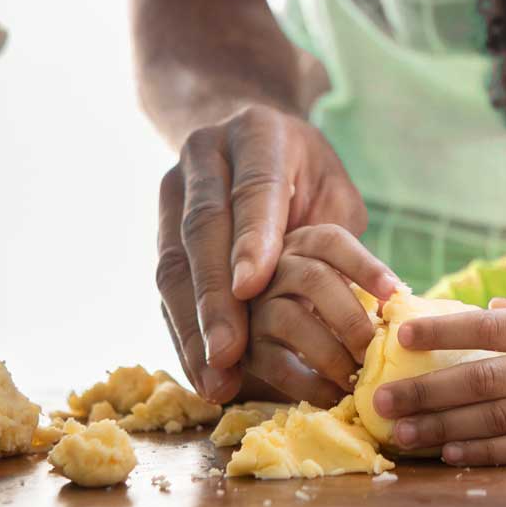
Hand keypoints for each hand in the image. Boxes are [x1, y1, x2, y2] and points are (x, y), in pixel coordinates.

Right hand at [156, 105, 391, 402]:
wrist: (245, 136)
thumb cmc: (303, 170)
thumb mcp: (331, 184)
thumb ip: (331, 231)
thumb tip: (346, 302)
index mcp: (258, 133)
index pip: (255, 186)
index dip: (252, 238)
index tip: (252, 287)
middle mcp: (206, 156)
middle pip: (205, 228)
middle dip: (215, 294)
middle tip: (228, 350)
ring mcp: (175, 190)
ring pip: (174, 259)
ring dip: (192, 323)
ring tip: (215, 373)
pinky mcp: (159, 226)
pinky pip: (165, 284)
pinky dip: (183, 331)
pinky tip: (201, 370)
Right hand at [245, 225, 396, 405]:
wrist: (283, 327)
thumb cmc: (328, 298)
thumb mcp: (343, 277)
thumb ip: (365, 282)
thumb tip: (398, 303)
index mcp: (303, 243)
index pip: (332, 242)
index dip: (365, 266)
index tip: (395, 292)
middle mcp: (274, 267)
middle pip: (313, 279)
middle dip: (349, 318)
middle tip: (374, 348)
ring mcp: (257, 306)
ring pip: (293, 320)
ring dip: (331, 353)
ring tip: (359, 375)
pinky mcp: (249, 348)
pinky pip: (278, 365)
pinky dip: (311, 383)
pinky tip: (336, 394)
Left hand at [369, 308, 505, 465]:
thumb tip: (493, 311)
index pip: (492, 327)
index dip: (443, 328)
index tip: (398, 330)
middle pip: (482, 379)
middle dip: (426, 390)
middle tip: (378, 398)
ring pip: (498, 421)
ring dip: (444, 428)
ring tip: (401, 432)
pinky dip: (488, 456)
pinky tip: (452, 457)